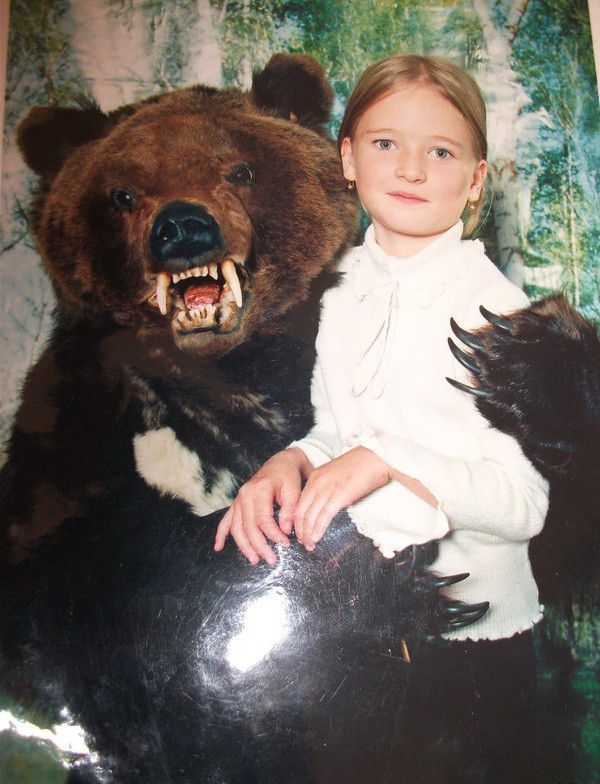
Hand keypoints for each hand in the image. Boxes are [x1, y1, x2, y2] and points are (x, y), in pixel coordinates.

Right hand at [214, 448, 311, 565]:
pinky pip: (226, 520)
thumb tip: (285, 531)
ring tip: (255, 560)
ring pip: (236, 527)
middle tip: (271, 559)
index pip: (263, 519)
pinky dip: (221, 534)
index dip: (273, 534)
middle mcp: (244, 495)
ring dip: (243, 546)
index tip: (285, 544)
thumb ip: (290, 510)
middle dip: (259, 546)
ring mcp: (238, 499)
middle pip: (248, 526)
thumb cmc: (288, 477)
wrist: (280, 463)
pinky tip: (218, 546)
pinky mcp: (236, 503)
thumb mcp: (294, 490)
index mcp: (259, 489)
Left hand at [294, 447, 390, 550]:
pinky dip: (318, 530)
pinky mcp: (339, 496)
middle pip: (300, 511)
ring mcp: (326, 489)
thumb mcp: (336, 475)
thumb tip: (326, 506)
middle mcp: (316, 483)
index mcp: (314, 477)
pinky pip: (324, 516)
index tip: (300, 531)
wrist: (374, 457)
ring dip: (308, 534)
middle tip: (303, 542)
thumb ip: (327, 489)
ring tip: (310, 545)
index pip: (299, 503)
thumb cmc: (360, 467)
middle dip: (300, 530)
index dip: (297, 520)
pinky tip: (316, 538)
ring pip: (310, 516)